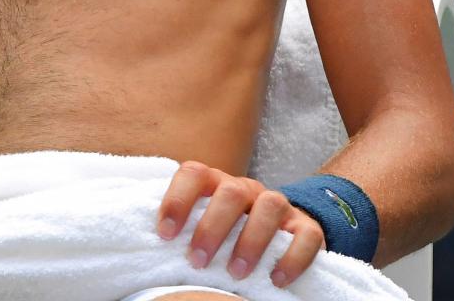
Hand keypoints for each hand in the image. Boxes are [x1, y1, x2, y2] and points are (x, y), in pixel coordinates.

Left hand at [156, 161, 322, 286]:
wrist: (279, 228)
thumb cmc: (228, 230)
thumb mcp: (203, 222)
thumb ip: (183, 226)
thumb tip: (147, 244)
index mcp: (215, 183)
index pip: (193, 174)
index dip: (177, 200)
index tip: (165, 234)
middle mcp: (246, 188)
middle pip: (230, 193)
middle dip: (211, 227)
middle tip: (197, 261)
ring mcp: (278, 204)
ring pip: (269, 207)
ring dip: (250, 241)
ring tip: (235, 273)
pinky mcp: (306, 226)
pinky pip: (305, 236)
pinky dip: (292, 258)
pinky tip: (276, 279)